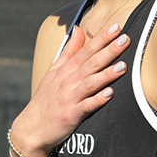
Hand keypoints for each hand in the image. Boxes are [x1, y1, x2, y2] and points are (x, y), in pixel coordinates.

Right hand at [9, 24, 127, 156]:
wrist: (31, 128)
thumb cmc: (45, 99)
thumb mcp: (53, 71)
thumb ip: (69, 50)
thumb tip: (78, 29)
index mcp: (65, 70)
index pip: (85, 50)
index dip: (101, 39)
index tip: (116, 27)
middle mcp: (67, 82)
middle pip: (90, 63)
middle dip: (108, 51)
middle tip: (126, 40)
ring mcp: (69, 98)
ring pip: (90, 83)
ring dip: (106, 75)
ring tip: (123, 66)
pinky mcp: (71, 115)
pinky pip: (86, 106)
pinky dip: (97, 100)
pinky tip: (110, 94)